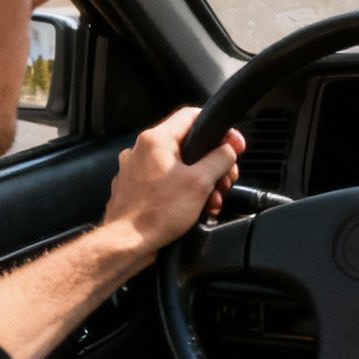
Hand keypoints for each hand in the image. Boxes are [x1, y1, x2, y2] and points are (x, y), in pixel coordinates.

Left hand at [103, 107, 243, 254]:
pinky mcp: (133, 187)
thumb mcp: (201, 182)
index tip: (232, 144)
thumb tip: (229, 149)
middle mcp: (141, 149)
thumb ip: (220, 159)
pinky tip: (194, 208)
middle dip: (212, 163)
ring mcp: (134, 168)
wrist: (127, 242)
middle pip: (188, 144)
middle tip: (225, 179)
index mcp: (156, 140)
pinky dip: (182, 190)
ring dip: (200, 181)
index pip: (192, 115)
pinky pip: (165, 181)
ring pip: (178, 165)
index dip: (218, 128)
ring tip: (211, 200)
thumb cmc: (158, 213)